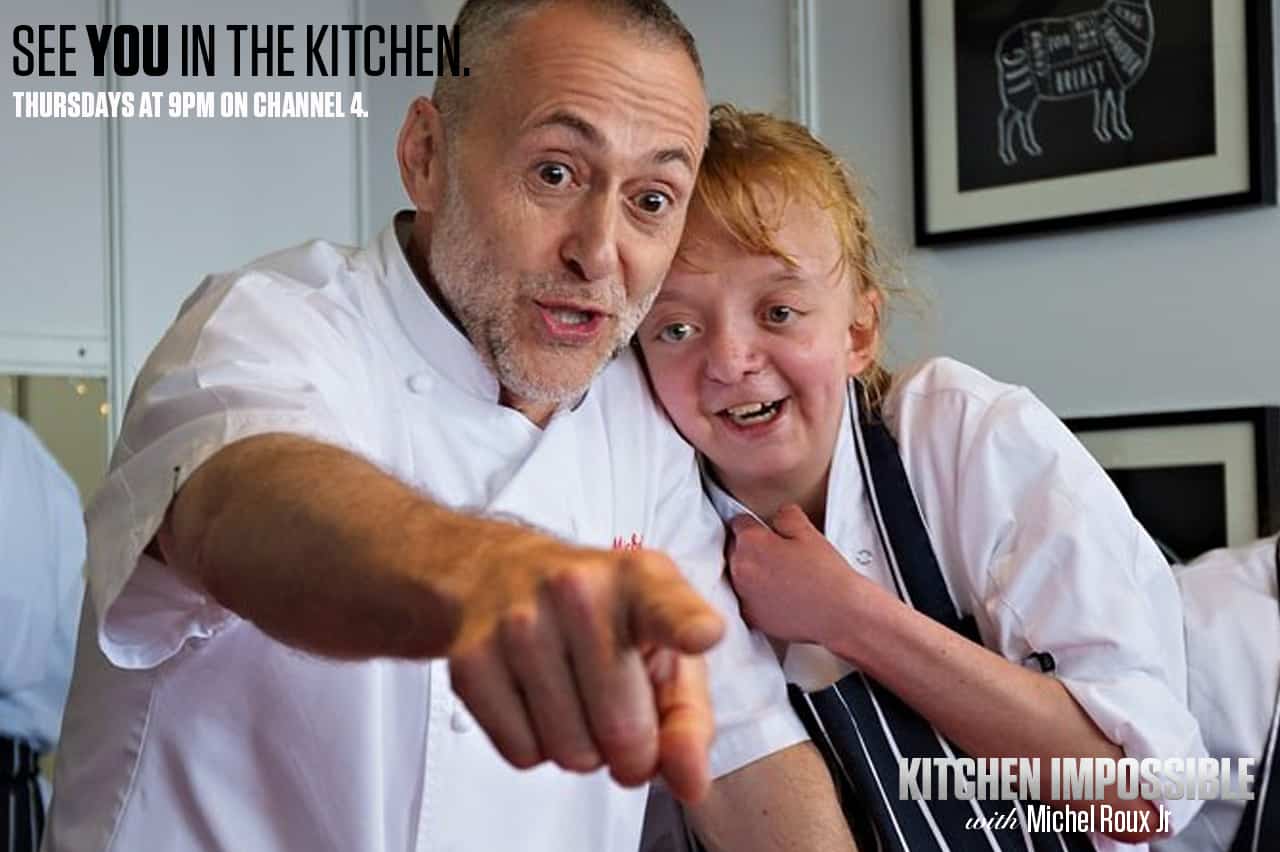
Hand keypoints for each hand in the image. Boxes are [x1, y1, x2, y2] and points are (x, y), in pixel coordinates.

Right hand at [443, 532, 723, 801]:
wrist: (497, 573)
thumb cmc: (601, 620)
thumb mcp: (663, 650)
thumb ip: (689, 719)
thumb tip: (689, 783)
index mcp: (641, 581)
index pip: (667, 608)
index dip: (686, 627)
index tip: (702, 635)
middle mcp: (578, 591)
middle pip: (623, 732)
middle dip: (631, 752)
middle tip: (620, 714)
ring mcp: (519, 623)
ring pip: (571, 753)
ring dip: (582, 748)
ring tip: (575, 697)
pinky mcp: (472, 660)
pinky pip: (524, 754)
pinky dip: (537, 745)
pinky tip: (535, 697)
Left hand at [728, 505, 858, 646]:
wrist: (840, 613)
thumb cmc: (826, 575)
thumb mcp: (808, 532)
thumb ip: (785, 515)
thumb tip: (777, 516)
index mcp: (751, 543)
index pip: (738, 523)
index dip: (753, 523)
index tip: (762, 529)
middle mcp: (740, 569)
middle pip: (733, 549)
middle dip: (749, 547)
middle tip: (775, 551)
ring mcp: (743, 595)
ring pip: (738, 574)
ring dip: (751, 571)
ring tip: (779, 573)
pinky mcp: (751, 616)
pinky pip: (745, 598)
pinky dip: (756, 594)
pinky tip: (778, 592)